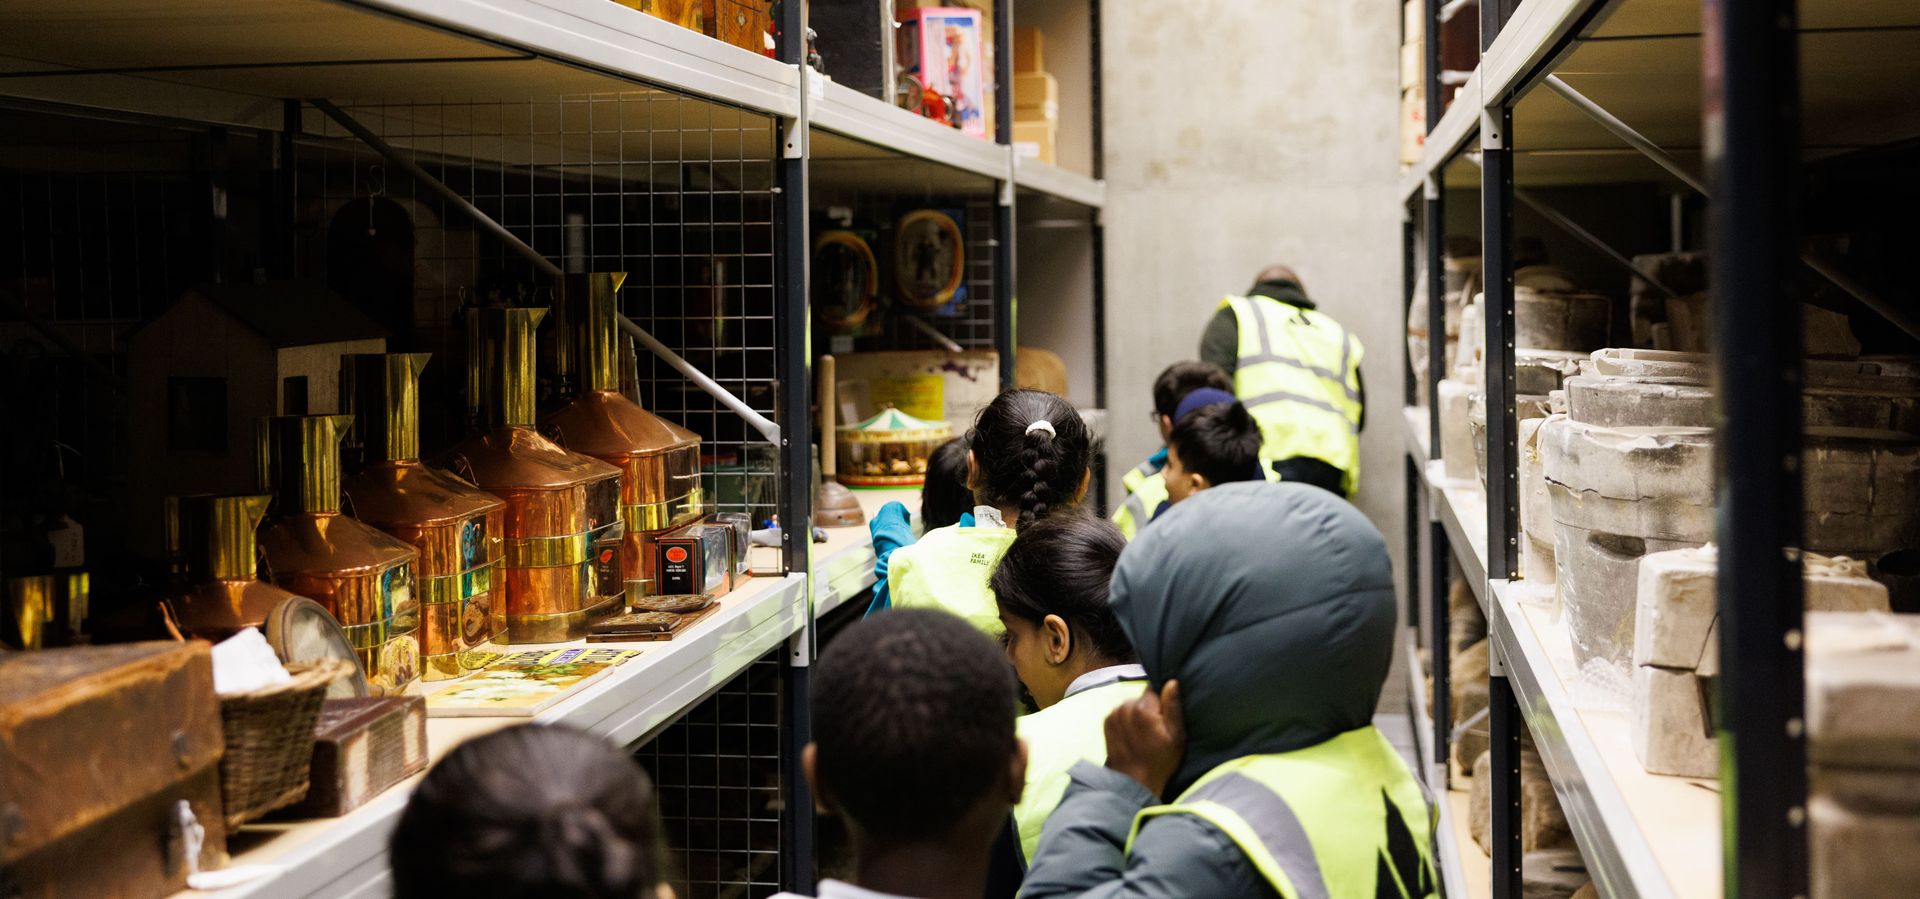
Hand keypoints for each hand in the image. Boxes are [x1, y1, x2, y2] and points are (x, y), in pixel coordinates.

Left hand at [1104, 680, 1185, 799]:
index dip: (1161, 701)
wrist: (1134, 781)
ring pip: (1131, 705)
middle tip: (1155, 729)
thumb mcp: (1176, 735)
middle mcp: (1124, 706)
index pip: (1154, 688)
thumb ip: (1173, 706)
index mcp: (1142, 708)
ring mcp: (1113, 714)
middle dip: (1149, 708)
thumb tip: (1172, 682)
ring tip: (1143, 734)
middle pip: (1141, 697)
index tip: (1164, 716)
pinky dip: (1127, 720)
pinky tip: (1132, 735)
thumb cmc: (1160, 760)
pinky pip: (1121, 713)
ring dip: (1137, 714)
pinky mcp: (1106, 722)